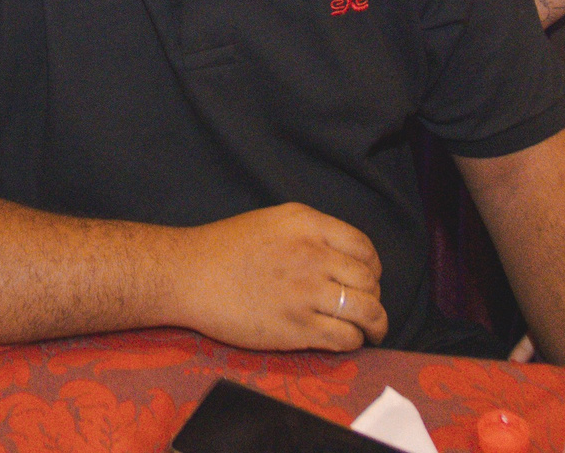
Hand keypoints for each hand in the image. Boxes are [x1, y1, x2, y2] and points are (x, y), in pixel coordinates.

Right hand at [162, 203, 388, 351]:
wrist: (189, 275)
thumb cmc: (224, 248)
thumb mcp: (273, 222)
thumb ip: (311, 234)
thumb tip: (343, 259)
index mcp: (307, 225)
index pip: (364, 247)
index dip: (372, 267)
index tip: (367, 279)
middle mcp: (313, 255)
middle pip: (369, 281)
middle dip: (375, 297)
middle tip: (367, 307)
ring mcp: (307, 293)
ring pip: (367, 311)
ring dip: (375, 324)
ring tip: (371, 331)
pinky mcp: (298, 328)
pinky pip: (346, 338)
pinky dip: (353, 341)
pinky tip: (344, 340)